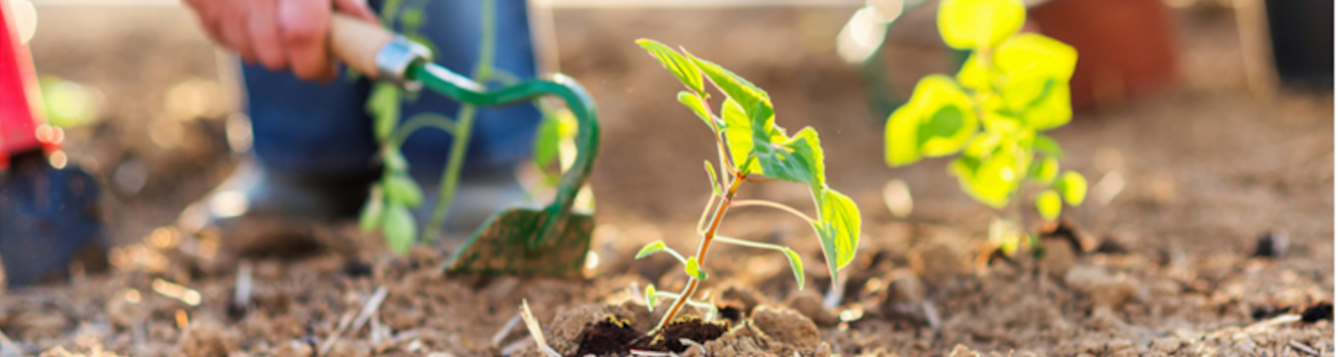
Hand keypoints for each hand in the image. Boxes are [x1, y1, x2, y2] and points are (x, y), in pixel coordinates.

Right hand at [183, 0, 378, 80]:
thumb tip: (368, 32)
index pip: (301, 35)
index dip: (317, 64)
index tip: (329, 69)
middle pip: (272, 54)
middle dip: (293, 60)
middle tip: (307, 48)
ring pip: (244, 49)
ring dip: (265, 48)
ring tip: (278, 23)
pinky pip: (218, 34)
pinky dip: (236, 34)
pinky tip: (249, 12)